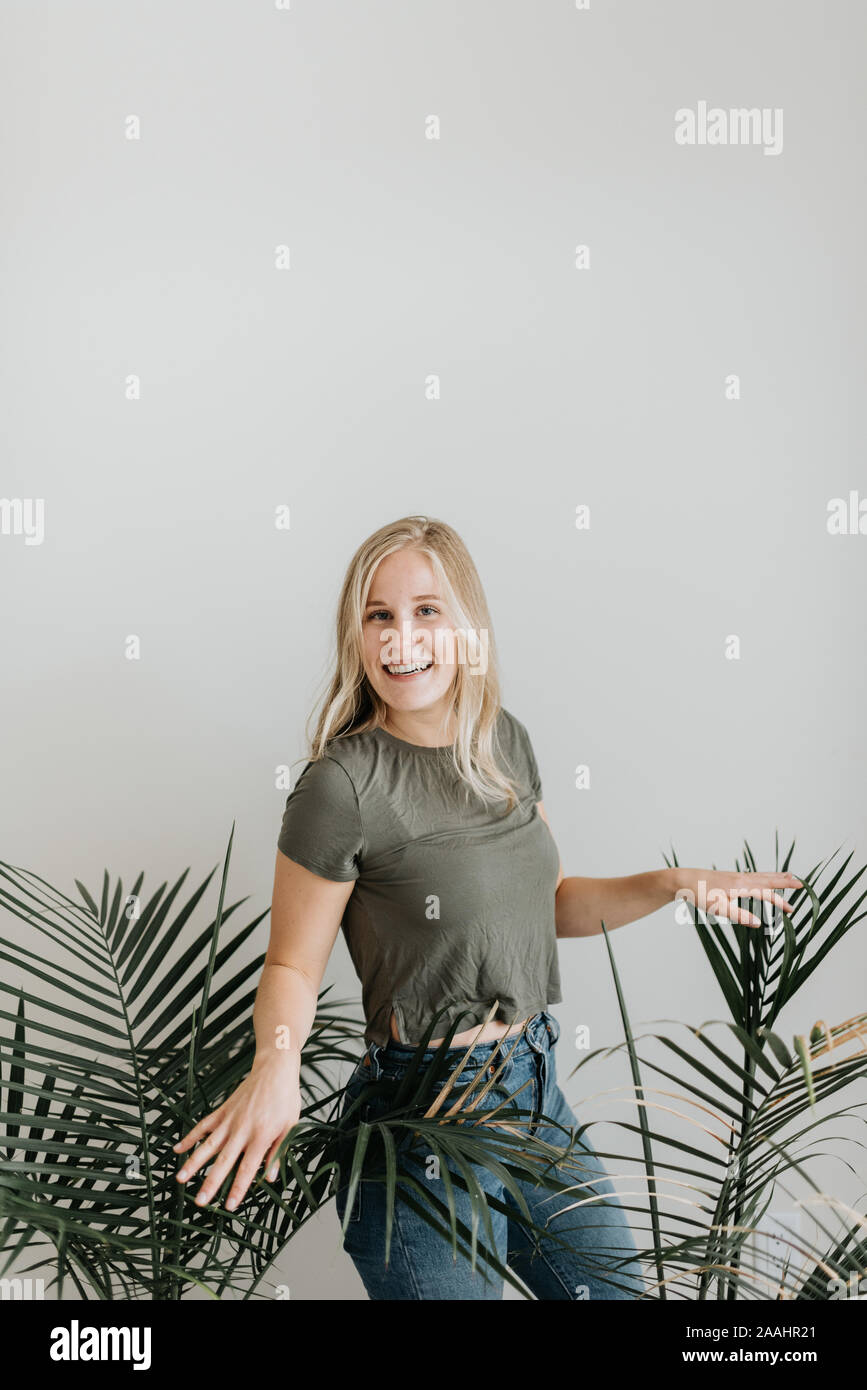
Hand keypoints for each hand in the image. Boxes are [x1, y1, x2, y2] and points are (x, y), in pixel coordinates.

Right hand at [173, 1057, 300, 1210]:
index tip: (228, 1206)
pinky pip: (203, 1125)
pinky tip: (178, 1149)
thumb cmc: (285, 1099)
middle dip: (211, 1183)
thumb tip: (270, 1178)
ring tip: (180, 1179)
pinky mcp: (222, 1110)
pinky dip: (191, 1137)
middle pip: (224, 1162)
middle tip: (199, 1202)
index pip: (247, 1169)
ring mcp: (230, 1120)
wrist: (275, 1069)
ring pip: (208, 1145)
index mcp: (261, 1136)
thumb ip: (279, 1152)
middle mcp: (242, 1130)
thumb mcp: (291, 1127)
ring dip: (194, 1163)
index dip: (238, 1189)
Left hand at [671, 868, 801, 927]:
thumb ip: (739, 915)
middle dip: (785, 882)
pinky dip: (764, 877)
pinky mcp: (730, 878)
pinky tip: (763, 879)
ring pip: (761, 875)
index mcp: (741, 885)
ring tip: (789, 877)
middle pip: (768, 879)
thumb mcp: (719, 908)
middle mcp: (741, 878)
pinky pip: (753, 876)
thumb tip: (759, 923)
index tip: (792, 910)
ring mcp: (736, 876)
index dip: (780, 902)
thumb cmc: (699, 894)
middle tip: (802, 884)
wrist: (683, 880)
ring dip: (776, 877)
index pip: (766, 893)